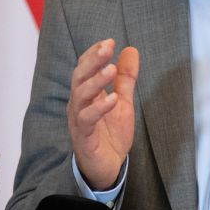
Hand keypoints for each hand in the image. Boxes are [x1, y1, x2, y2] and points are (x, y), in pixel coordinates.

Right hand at [68, 39, 138, 190]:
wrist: (108, 168)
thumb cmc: (110, 135)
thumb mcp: (123, 102)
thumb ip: (125, 78)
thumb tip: (130, 50)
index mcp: (86, 94)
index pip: (84, 67)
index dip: (94, 53)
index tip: (109, 41)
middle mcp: (79, 104)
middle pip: (79, 77)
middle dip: (92, 61)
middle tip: (107, 47)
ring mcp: (79, 120)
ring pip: (80, 95)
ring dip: (95, 81)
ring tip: (111, 69)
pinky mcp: (83, 137)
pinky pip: (87, 119)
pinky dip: (99, 108)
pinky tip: (112, 99)